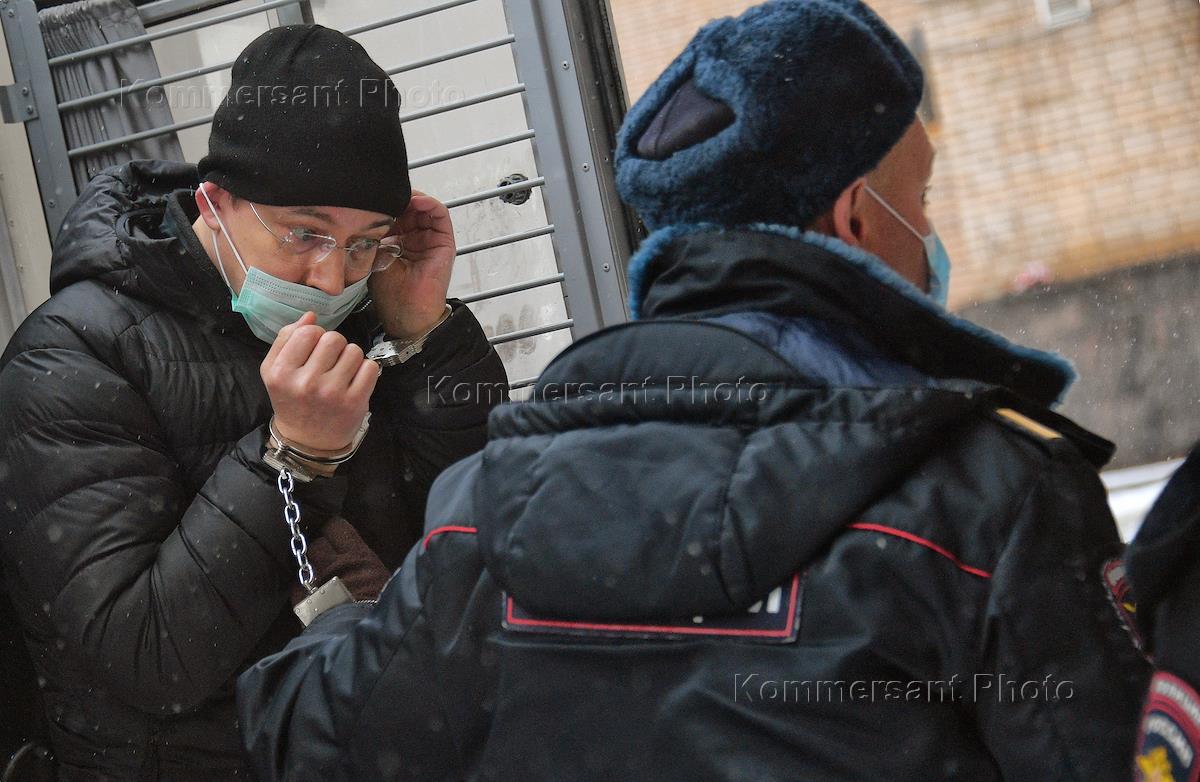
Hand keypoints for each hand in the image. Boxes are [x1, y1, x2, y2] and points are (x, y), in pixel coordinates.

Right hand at [261, 312, 378, 451]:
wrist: (307, 440)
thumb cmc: (291, 399)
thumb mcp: (273, 370)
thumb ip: (286, 338)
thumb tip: (311, 315)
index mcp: (282, 372)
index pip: (309, 332)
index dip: (315, 335)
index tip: (314, 349)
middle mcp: (306, 383)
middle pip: (334, 338)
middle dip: (334, 345)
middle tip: (329, 361)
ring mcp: (333, 393)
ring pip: (354, 350)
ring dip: (350, 357)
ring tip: (341, 372)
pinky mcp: (355, 402)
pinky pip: (370, 367)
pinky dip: (365, 371)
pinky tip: (353, 381)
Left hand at [369, 191, 454, 340]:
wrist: (406, 313)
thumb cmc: (390, 292)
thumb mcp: (374, 254)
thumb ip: (375, 231)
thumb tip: (366, 208)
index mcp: (398, 239)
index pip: (394, 211)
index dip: (384, 201)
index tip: (371, 193)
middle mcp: (415, 237)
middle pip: (409, 206)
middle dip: (397, 196)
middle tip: (384, 190)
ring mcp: (430, 238)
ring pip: (423, 206)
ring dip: (412, 196)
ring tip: (398, 193)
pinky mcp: (444, 241)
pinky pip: (440, 214)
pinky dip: (429, 203)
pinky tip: (415, 200)